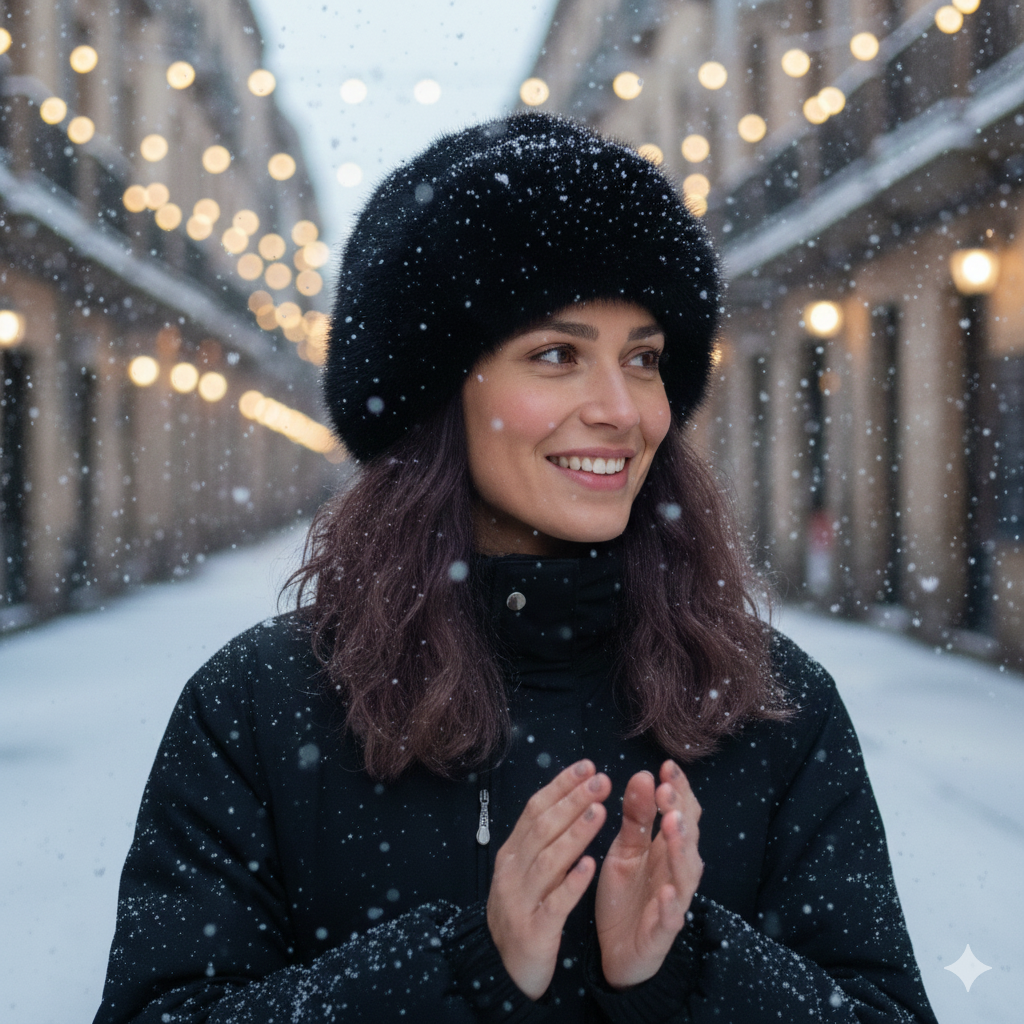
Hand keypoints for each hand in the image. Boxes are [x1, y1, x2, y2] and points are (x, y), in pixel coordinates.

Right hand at [487, 759, 611, 999]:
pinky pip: (555, 904)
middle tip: (601, 780)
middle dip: (573, 801)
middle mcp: (512, 871)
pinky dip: (571, 884)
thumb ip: (542, 840)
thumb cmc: (523, 911)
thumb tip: (568, 797)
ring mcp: (520, 900)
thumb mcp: (525, 871)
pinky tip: (590, 866)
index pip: (535, 809)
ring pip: (548, 861)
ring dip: (574, 834)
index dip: (561, 786)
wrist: (501, 970)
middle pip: (543, 828)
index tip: (588, 766)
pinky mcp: (534, 931)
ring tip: (599, 811)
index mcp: (512, 852)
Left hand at [594, 760, 702, 989]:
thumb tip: (645, 775)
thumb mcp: (625, 849)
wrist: (616, 949)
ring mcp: (673, 902)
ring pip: (685, 875)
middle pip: (687, 839)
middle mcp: (676, 872)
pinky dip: (672, 906)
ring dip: (681, 850)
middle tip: (667, 790)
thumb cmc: (626, 893)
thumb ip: (636, 816)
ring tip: (673, 825)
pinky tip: (667, 892)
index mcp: (667, 849)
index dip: (678, 790)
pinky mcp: (661, 933)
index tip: (667, 766)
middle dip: (680, 812)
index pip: (681, 813)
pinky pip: (671, 919)